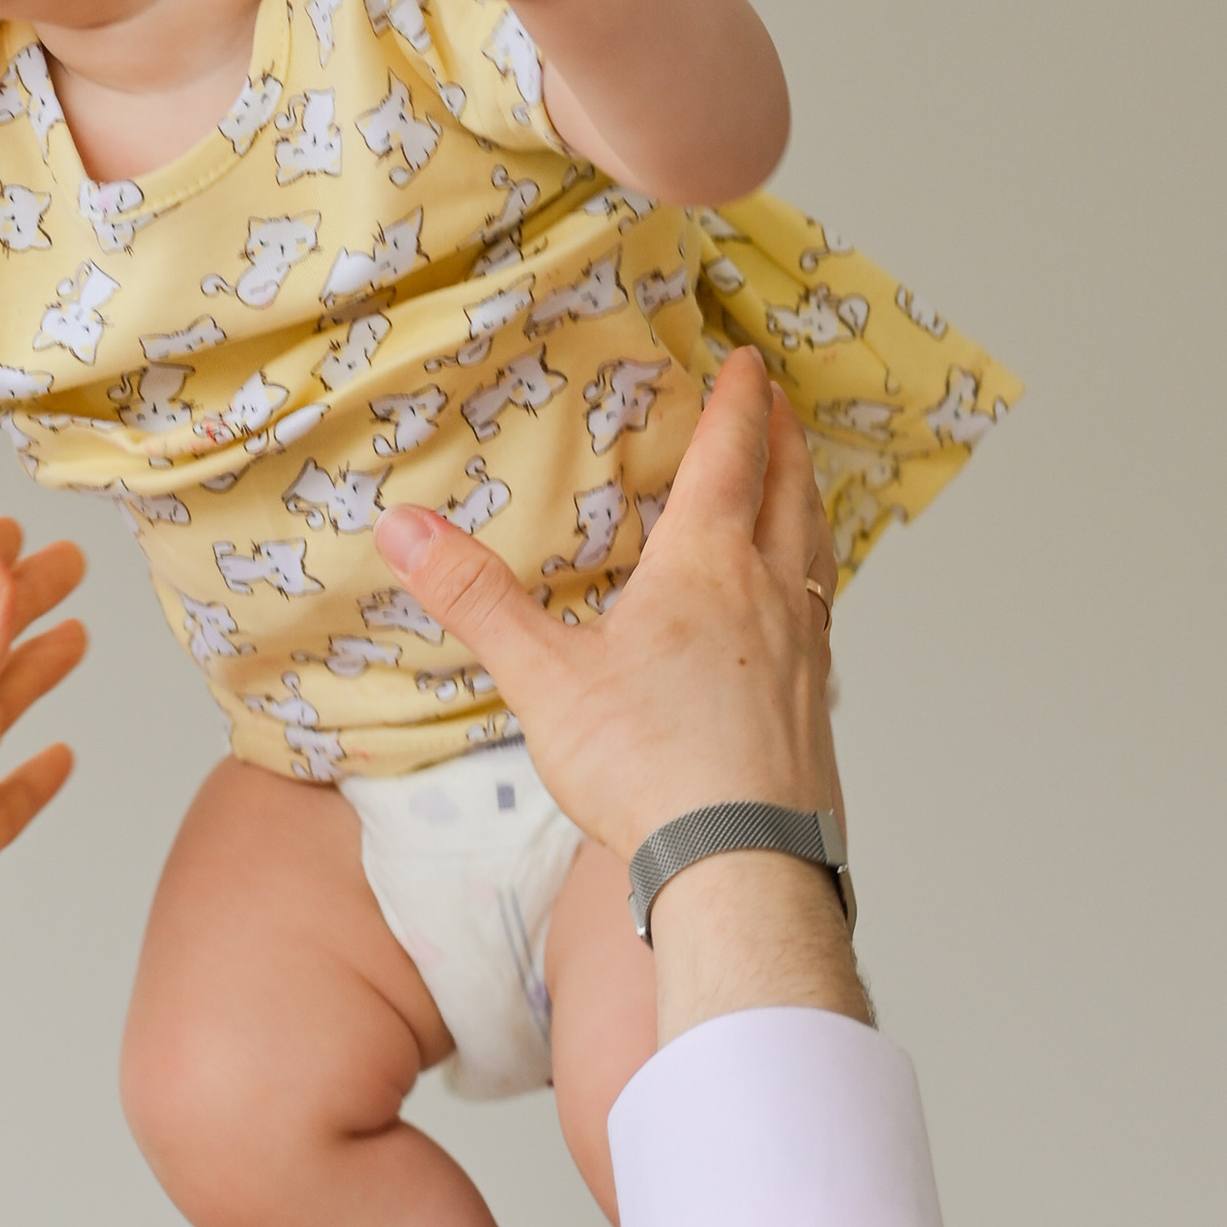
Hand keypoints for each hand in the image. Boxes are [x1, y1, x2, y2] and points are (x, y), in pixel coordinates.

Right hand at [373, 348, 842, 864]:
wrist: (743, 866)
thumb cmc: (651, 771)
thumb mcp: (545, 680)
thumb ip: (477, 600)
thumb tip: (405, 530)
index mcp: (706, 568)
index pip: (729, 457)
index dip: (736, 401)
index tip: (744, 361)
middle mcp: (770, 596)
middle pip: (791, 493)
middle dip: (783, 438)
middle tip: (779, 402)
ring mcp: (804, 653)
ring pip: (817, 553)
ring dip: (809, 506)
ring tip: (799, 489)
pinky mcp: (815, 708)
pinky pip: (821, 620)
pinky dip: (814, 585)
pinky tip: (798, 613)